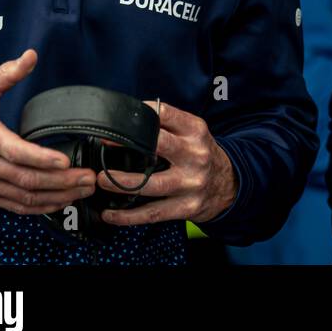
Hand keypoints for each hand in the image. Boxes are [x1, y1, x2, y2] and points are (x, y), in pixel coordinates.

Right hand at [0, 49, 96, 213]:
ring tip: (83, 190)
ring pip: (23, 196)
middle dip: (61, 181)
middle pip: (25, 179)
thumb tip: (30, 56)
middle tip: (89, 179)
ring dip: (56, 197)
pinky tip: (61, 202)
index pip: (14, 150)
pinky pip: (14, 206)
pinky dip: (39, 207)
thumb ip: (7, 73)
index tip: (65, 161)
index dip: (41, 158)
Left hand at [97, 100, 237, 225]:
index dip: (140, 115)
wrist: (230, 185)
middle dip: (128, 143)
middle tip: (104, 144)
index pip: (165, 115)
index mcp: (195, 131)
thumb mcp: (194, 134)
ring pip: (151, 184)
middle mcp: (195, 155)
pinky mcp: (187, 207)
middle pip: (158, 145)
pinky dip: (127, 216)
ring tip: (101, 180)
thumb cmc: (203, 156)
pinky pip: (152, 213)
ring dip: (121, 183)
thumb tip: (128, 120)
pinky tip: (110, 214)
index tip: (118, 121)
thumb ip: (169, 125)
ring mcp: (191, 183)